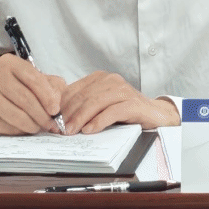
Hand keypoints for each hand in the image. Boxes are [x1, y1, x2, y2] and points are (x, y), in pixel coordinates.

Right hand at [0, 55, 67, 134]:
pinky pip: (5, 127)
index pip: (33, 79)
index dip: (48, 96)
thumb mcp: (32, 80)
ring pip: (16, 115)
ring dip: (32, 125)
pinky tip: (22, 128)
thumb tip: (57, 102)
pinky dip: (19, 131)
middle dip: (42, 115)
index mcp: (9, 62)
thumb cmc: (12, 88)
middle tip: (50, 124)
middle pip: (25, 99)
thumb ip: (50, 86)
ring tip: (38, 127)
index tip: (56, 110)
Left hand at [60, 72, 180, 134]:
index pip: (74, 90)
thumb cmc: (126, 110)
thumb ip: (84, 105)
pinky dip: (99, 121)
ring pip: (95, 103)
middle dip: (69, 114)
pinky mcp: (133, 103)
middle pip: (83, 97)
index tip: (53, 119)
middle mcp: (111, 80)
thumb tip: (60, 117)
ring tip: (72, 131)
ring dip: (81, 118)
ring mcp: (123, 91)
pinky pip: (112, 112)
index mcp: (100, 78)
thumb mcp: (102, 104)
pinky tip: (90, 130)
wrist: (155, 114)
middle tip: (60, 129)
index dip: (62, 105)